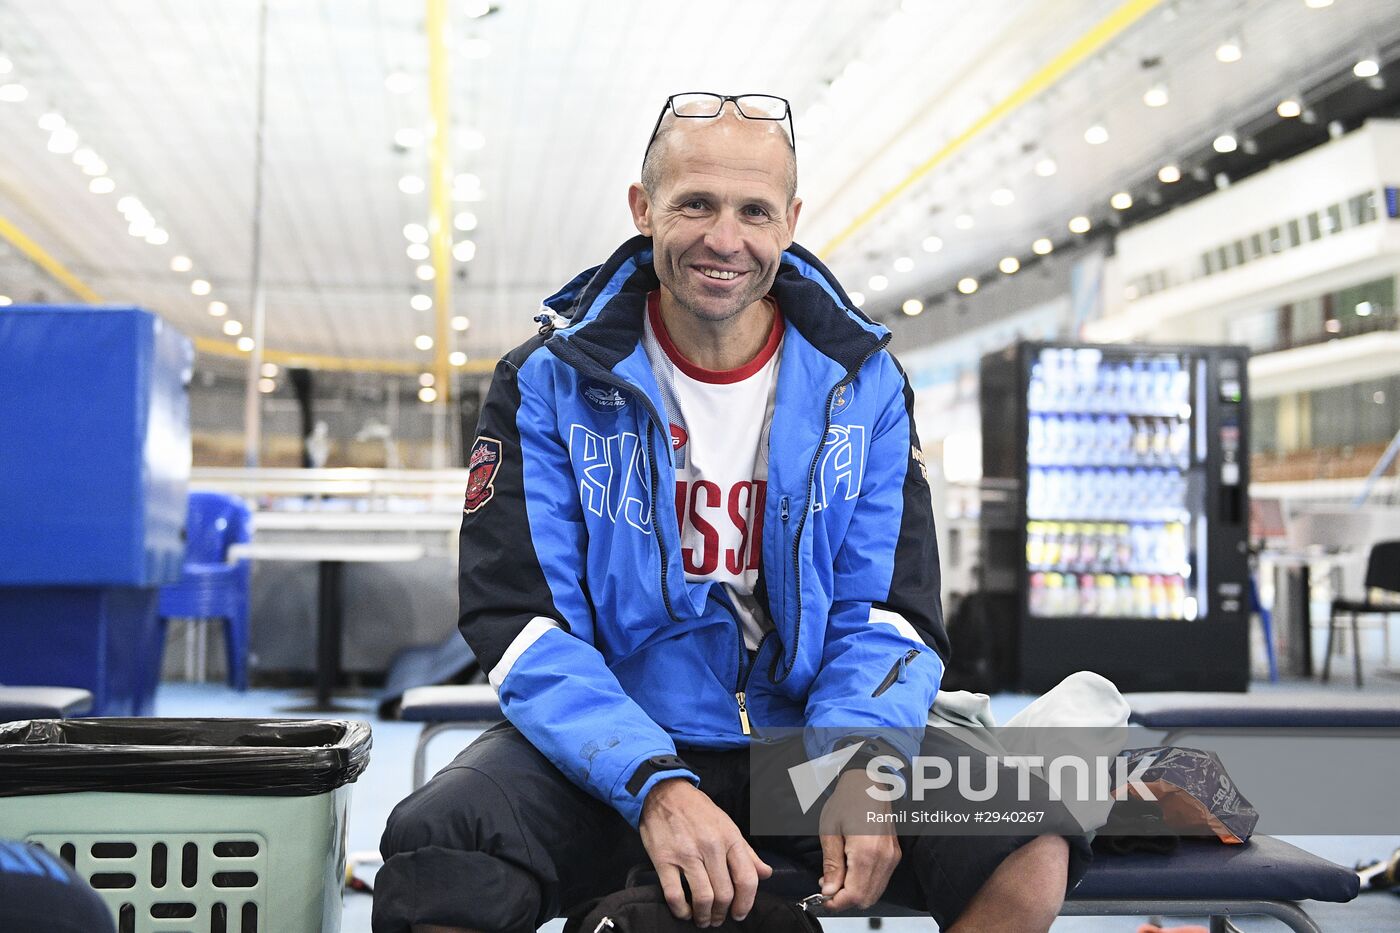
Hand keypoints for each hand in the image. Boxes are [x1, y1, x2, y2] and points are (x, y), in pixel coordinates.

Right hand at [639, 778, 772, 926]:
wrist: (663, 792)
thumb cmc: (697, 810)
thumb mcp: (727, 825)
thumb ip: (747, 852)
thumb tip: (766, 874)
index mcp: (729, 838)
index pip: (747, 879)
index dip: (746, 903)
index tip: (740, 913)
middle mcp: (710, 846)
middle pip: (725, 893)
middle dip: (723, 913)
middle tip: (719, 919)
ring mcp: (686, 854)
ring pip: (703, 897)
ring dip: (704, 916)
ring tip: (703, 919)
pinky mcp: (664, 859)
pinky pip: (674, 894)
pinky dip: (681, 910)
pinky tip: (684, 912)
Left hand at [817, 770, 901, 911]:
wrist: (868, 782)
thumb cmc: (847, 800)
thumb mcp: (829, 831)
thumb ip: (831, 865)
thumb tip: (829, 891)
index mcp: (866, 852)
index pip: (854, 895)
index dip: (836, 902)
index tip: (823, 898)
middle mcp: (884, 858)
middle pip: (867, 898)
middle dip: (845, 900)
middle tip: (827, 888)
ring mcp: (892, 857)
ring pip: (875, 892)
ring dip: (855, 893)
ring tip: (836, 878)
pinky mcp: (894, 855)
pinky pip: (881, 881)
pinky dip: (865, 884)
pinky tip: (850, 872)